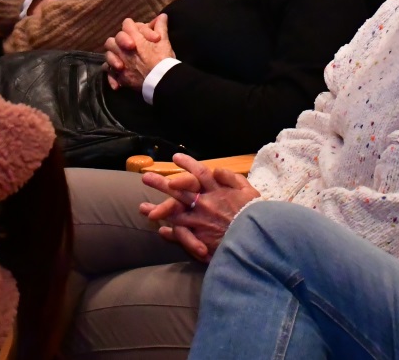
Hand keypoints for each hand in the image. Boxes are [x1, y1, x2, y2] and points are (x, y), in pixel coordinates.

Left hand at [103, 14, 173, 92]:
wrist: (161, 81)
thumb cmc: (163, 59)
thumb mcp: (164, 41)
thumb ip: (161, 27)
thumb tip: (162, 15)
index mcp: (133, 38)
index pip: (127, 24)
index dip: (133, 26)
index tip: (139, 31)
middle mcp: (122, 50)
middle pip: (112, 40)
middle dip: (119, 41)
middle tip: (129, 46)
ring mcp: (119, 63)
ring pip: (108, 55)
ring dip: (113, 56)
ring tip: (122, 59)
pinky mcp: (120, 77)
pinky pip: (109, 73)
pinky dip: (112, 75)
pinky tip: (119, 74)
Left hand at [139, 154, 260, 260]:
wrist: (255, 241)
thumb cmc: (254, 216)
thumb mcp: (249, 192)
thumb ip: (232, 178)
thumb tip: (217, 170)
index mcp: (218, 191)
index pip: (199, 173)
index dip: (187, 165)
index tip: (175, 158)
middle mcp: (205, 203)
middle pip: (179, 191)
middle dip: (161, 184)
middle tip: (145, 177)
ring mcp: (200, 221)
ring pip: (174, 213)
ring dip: (157, 210)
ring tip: (142, 208)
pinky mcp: (199, 239)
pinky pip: (181, 234)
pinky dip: (170, 233)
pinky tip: (161, 231)